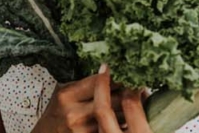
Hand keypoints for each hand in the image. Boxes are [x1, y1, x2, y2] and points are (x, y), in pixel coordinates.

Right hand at [32, 65, 151, 132]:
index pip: (100, 81)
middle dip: (128, 91)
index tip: (129, 71)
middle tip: (141, 84)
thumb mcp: (65, 92)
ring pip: (117, 117)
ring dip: (130, 108)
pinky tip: (129, 118)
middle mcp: (74, 113)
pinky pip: (113, 129)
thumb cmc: (57, 112)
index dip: (117, 76)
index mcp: (67, 95)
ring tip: (140, 98)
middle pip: (112, 99)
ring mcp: (82, 131)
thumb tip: (117, 73)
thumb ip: (87, 84)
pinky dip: (123, 123)